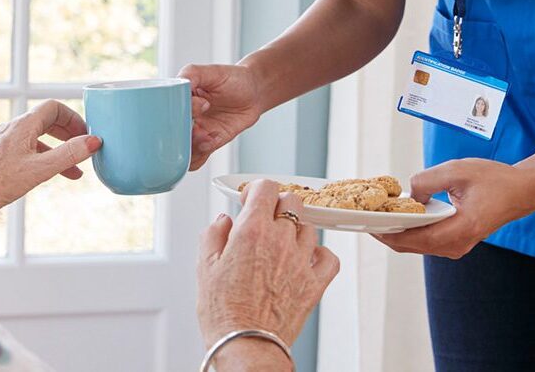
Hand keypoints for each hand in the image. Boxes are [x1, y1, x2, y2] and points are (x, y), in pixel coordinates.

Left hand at [0, 100, 100, 219]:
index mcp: (22, 125)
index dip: (73, 118)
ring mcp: (2, 142)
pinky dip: (41, 159)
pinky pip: (25, 150)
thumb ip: (68, 155)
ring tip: (73, 171)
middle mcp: (11, 129)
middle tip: (83, 148)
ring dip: (56, 150)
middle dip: (67, 134)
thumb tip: (93, 141)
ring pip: (36, 138)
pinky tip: (47, 176)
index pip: (53, 107)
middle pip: (45, 121)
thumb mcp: (40, 170)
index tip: (86, 134)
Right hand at [180, 62, 264, 170]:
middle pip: (173, 133)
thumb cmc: (233, 78)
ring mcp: (198, 130)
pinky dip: (202, 152)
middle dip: (183, 134)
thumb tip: (181, 84)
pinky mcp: (210, 142)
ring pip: (183, 149)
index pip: (169, 110)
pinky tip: (213, 140)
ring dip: (191, 147)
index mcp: (181, 99)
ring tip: (206, 136)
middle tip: (197, 127)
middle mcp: (186, 117)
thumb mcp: (212, 71)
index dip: (179, 112)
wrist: (254, 92)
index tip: (197, 105)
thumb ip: (192, 73)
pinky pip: (199, 157)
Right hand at [196, 179, 339, 368]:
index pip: (266, 188)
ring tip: (282, 241)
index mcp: (252, 230)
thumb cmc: (223, 313)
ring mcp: (301, 262)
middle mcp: (281, 241)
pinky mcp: (315, 285)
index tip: (250, 200)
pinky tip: (306, 258)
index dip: (257, 190)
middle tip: (265, 218)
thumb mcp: (205, 267)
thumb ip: (213, 234)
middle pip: (292, 201)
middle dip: (277, 204)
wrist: (246, 346)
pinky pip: (329, 257)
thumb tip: (223, 221)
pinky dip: (320, 253)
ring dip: (296, 229)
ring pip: (310, 227)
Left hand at [372, 159, 534, 258]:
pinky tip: (396, 215)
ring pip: (417, 245)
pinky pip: (426, 240)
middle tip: (362, 215)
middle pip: (410, 246)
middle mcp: (457, 245)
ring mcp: (457, 246)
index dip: (386, 232)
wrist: (522, 191)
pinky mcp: (457, 241)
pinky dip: (409, 230)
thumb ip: (427, 181)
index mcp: (459, 229)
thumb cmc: (494, 179)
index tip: (365, 221)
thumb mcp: (456, 171)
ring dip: (396, 231)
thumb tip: (407, 193)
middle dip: (385, 232)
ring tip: (374, 214)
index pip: (413, 239)